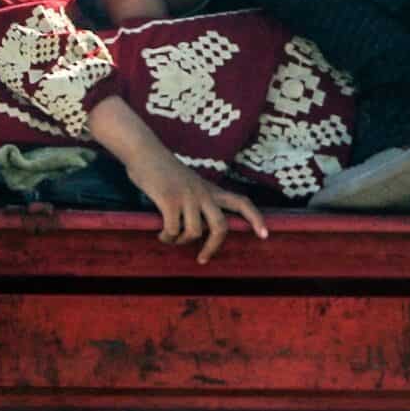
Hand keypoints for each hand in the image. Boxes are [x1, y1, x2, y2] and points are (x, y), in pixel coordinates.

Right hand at [131, 155, 267, 264]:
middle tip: (202, 259)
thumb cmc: (163, 170)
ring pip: (194, 232)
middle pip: (220, 226)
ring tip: (170, 238)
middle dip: (213, 247)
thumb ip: (198, 200)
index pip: (241, 202)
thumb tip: (198, 229)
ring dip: (181, 241)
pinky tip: (160, 234)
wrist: (144, 151)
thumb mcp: (189, 183)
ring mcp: (187, 196)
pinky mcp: (169, 200)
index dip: (255, 219)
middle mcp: (203, 193)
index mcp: (210, 190)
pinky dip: (166, 237)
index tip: (265, 235)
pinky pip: (173, 230)